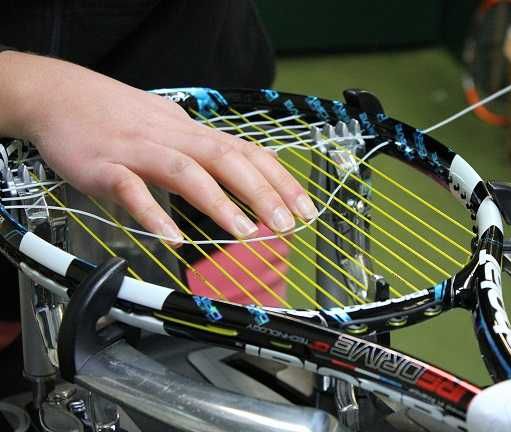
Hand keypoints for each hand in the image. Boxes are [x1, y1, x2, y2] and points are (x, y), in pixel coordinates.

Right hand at [0, 51, 317, 243]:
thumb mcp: (172, 129)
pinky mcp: (104, 166)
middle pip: (226, 159)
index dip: (280, 180)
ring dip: (220, 203)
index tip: (306, 208)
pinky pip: (130, 190)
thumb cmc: (121, 117)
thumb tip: (240, 180)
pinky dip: (153, 213)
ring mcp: (138, 151)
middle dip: (262, 192)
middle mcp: (173, 138)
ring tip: (246, 232)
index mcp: (193, 133)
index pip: (248, 152)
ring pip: (186, 172)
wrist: (59, 95)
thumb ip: (202, 155)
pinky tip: (172, 237)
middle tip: (287, 224)